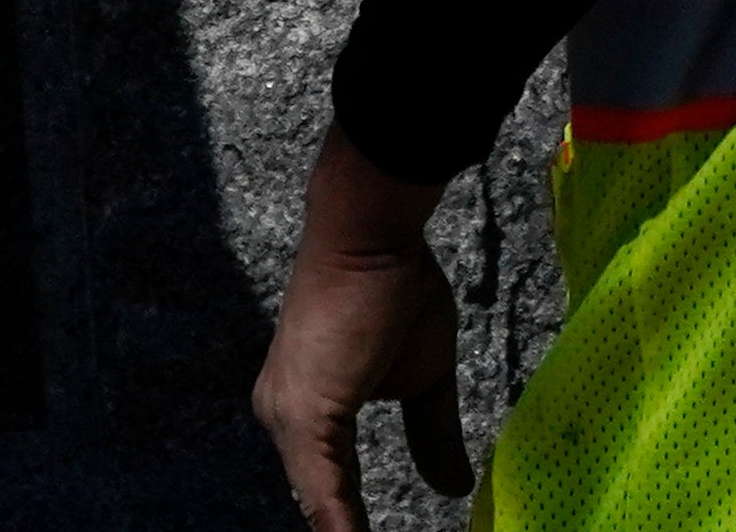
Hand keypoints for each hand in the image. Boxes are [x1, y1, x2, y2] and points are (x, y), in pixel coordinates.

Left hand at [252, 135, 469, 531]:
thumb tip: (456, 488)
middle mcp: (279, 418)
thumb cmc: (394, 288)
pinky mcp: (301, 414)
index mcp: (303, 413)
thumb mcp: (424, 378)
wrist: (371, 233)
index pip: (330, 492)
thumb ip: (430, 435)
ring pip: (319, 506)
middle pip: (320, 505)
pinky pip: (323, 492)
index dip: (353, 528)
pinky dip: (342, 529)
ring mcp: (284, 417)